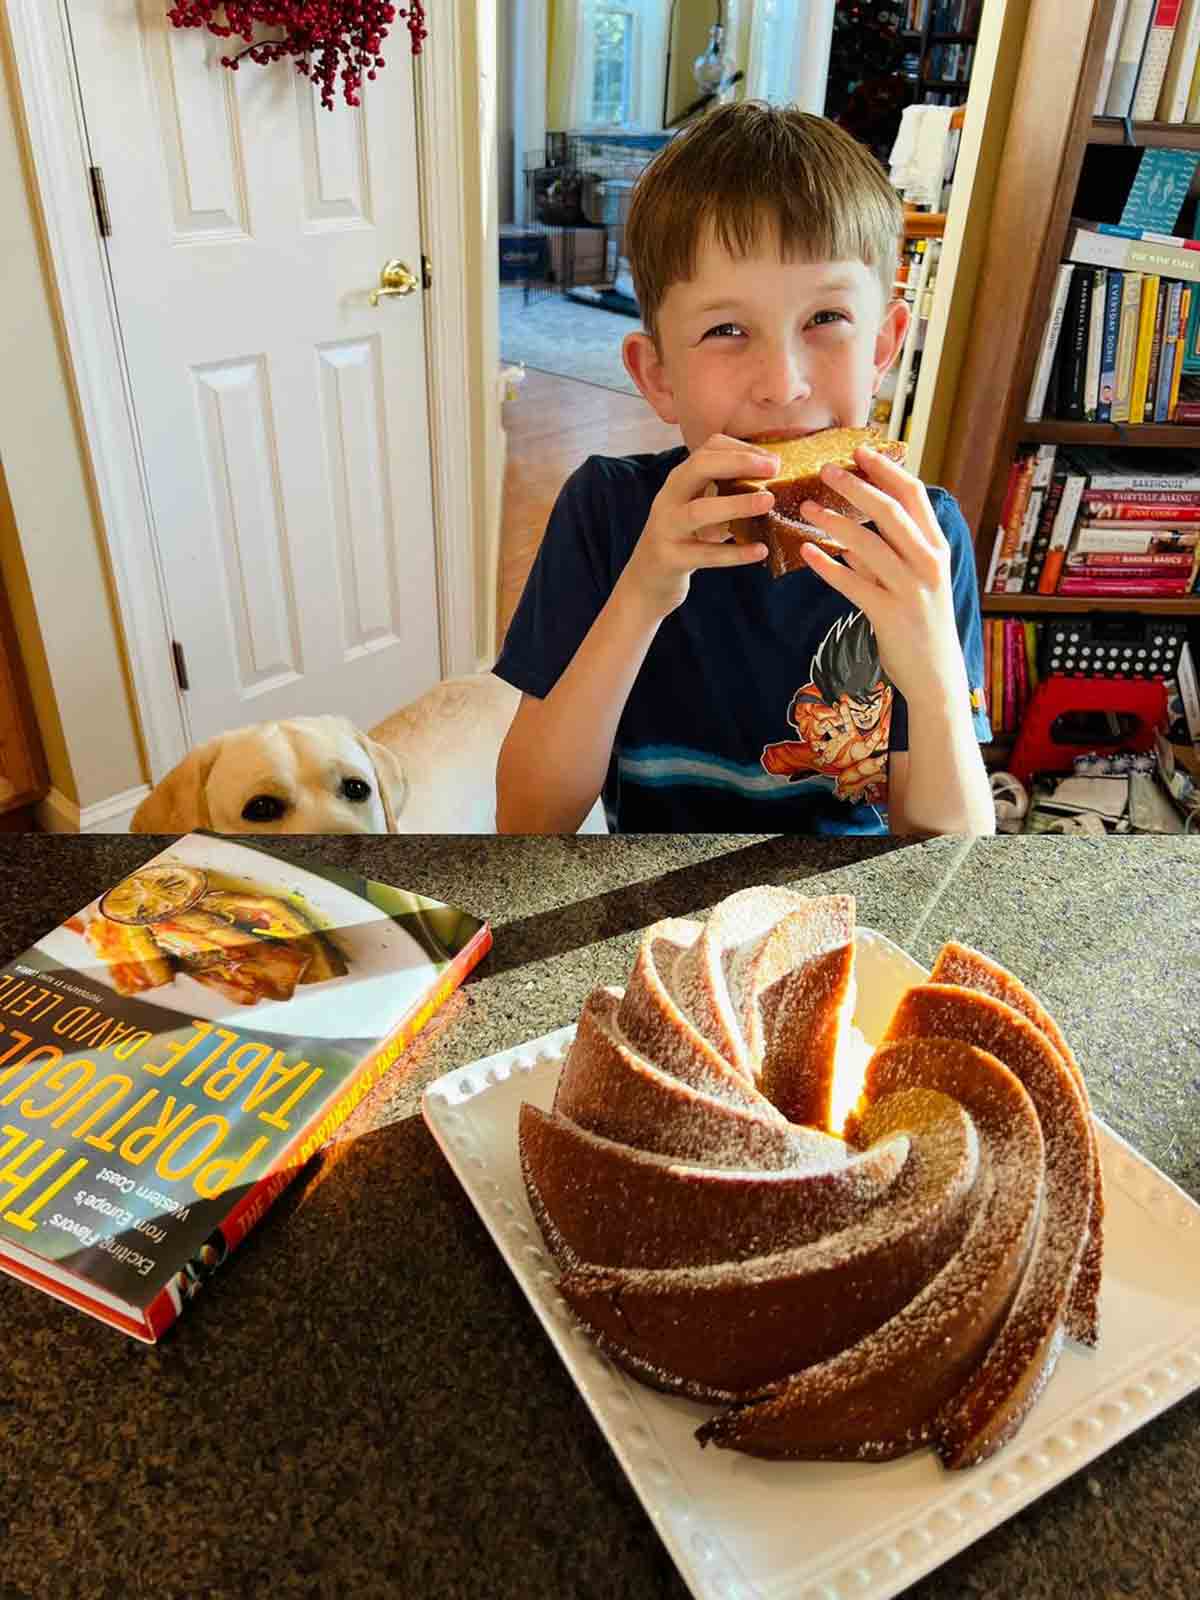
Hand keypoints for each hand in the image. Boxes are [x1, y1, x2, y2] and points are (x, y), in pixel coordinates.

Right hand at [616, 434, 777, 620]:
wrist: (646, 581)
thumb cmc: (684, 540)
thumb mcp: (701, 509)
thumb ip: (726, 493)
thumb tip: (773, 481)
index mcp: (680, 480)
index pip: (708, 449)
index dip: (742, 450)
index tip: (774, 460)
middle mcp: (669, 498)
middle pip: (699, 467)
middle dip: (738, 463)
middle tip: (774, 468)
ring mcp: (666, 528)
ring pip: (700, 511)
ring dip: (736, 504)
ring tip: (768, 502)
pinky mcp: (670, 559)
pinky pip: (704, 554)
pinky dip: (734, 553)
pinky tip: (760, 551)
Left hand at [796, 445, 967, 708]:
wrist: (935, 675)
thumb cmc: (921, 623)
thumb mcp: (914, 582)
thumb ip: (886, 555)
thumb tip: (848, 535)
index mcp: (936, 548)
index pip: (914, 496)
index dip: (886, 470)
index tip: (861, 450)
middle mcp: (928, 564)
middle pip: (890, 512)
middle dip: (856, 486)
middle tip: (825, 469)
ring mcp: (911, 590)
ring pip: (868, 545)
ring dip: (834, 522)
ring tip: (806, 508)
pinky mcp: (889, 615)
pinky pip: (852, 584)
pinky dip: (827, 566)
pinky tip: (806, 551)